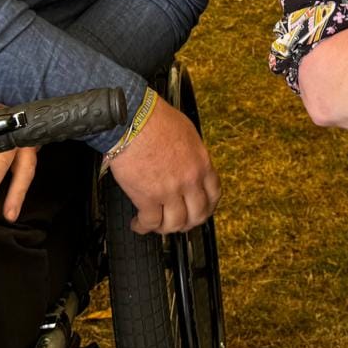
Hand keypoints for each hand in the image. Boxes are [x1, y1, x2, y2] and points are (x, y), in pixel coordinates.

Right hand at [107, 99, 219, 234]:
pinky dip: (143, 227)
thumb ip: (191, 154)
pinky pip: (150, 222)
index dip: (207, 207)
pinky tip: (138, 224)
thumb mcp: (187, 132)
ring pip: (175, 224)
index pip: (214, 194)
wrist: (133, 119)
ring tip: (157, 225)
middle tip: (179, 222)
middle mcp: (189, 180)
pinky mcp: (147, 197)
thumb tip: (187, 164)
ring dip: (165, 228)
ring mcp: (170, 191)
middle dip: (188, 222)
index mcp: (201, 163)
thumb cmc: (155, 119)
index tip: (200, 209)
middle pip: (197, 215)